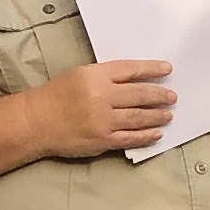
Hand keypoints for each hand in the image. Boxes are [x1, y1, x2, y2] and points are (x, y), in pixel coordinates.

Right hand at [40, 59, 178, 159]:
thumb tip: (135, 80)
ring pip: (139, 117)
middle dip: (160, 95)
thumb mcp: (80, 75)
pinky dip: (146, 136)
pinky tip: (157, 133)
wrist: (36, 122)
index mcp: (96, 75)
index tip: (167, 69)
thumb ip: (106, 76)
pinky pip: (130, 138)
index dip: (152, 69)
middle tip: (172, 96)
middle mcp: (102, 96)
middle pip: (140, 94)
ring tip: (168, 115)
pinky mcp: (102, 140)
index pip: (131, 70)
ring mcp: (103, 120)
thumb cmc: (56, 96)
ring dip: (157, 116)